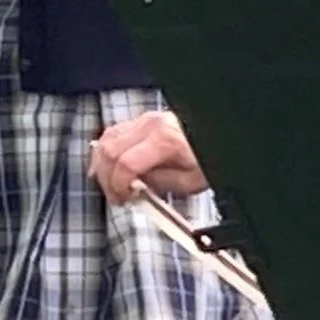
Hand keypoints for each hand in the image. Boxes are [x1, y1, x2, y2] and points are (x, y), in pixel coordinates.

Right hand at [89, 111, 208, 204]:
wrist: (217, 139)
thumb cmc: (206, 159)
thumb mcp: (189, 182)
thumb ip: (158, 185)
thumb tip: (134, 188)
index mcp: (164, 141)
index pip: (125, 164)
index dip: (117, 186)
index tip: (122, 199)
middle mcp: (150, 125)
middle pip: (109, 150)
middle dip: (106, 178)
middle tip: (116, 196)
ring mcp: (145, 119)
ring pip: (106, 139)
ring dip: (102, 164)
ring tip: (111, 184)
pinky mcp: (143, 120)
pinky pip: (113, 133)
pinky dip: (106, 151)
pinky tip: (109, 167)